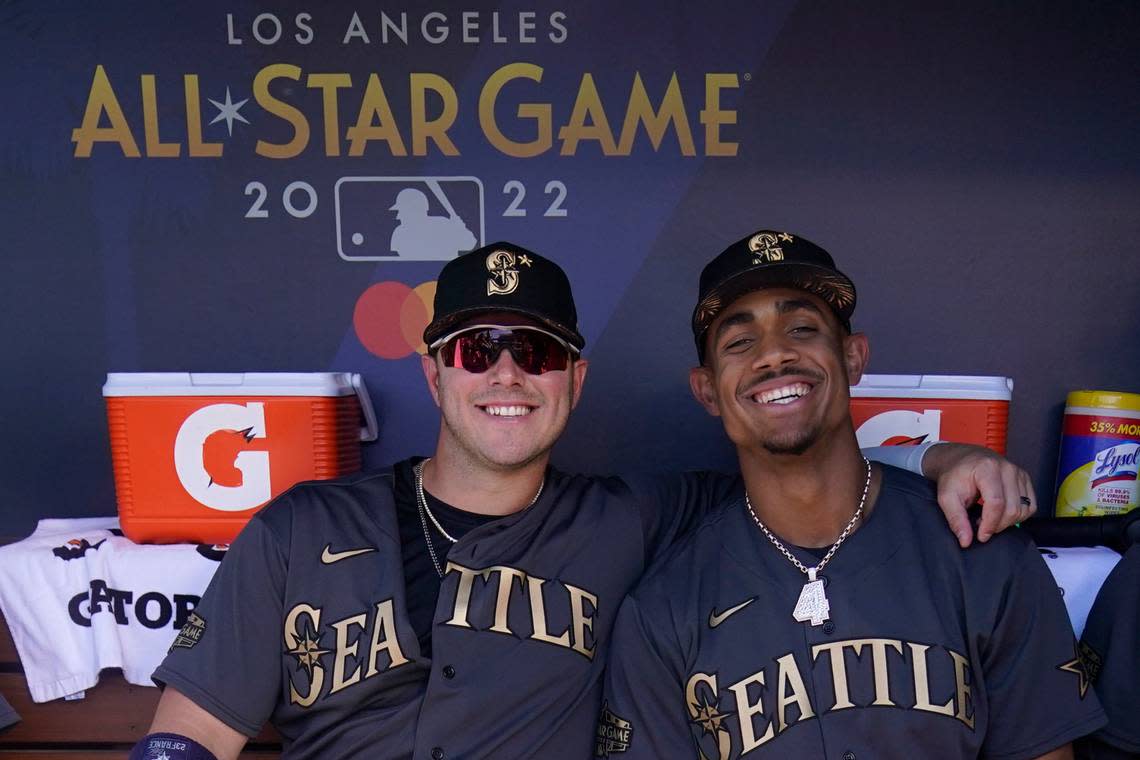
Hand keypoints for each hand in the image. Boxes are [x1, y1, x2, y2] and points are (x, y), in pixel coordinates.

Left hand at [922, 443, 1036, 547]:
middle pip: (1012, 508)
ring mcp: (1019, 472)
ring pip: (1024, 509)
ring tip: (989, 518)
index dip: (990, 524)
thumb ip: (956, 519)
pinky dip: (1019, 515)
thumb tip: (966, 541)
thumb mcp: (946, 497)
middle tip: (981, 525)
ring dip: (1008, 521)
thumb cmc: (954, 476)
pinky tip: (1002, 513)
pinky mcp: (1025, 479)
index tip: (980, 535)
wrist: (961, 460)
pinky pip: (1031, 505)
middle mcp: (1007, 468)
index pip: (996, 503)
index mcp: (987, 469)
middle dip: (997, 525)